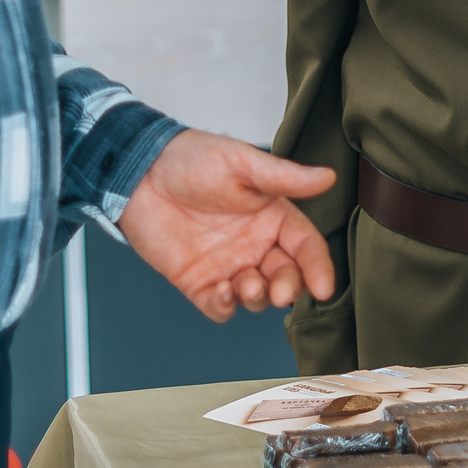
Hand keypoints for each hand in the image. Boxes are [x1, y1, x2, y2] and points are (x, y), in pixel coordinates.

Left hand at [116, 131, 337, 320]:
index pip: (306, 247)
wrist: (140, 172)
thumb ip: (284, 177)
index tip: (324, 288)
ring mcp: (228, 266)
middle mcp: (255, 245)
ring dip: (258, 297)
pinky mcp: (198, 282)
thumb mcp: (242, 162)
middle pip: (286, 277)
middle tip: (280, 292)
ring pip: (257, 297)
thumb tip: (327, 177)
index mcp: (273, 217)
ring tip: (245, 285)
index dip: (318, 268)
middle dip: (288, 289)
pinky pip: (219, 307)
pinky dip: (225, 308)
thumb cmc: (193, 159)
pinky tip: (222, 292)